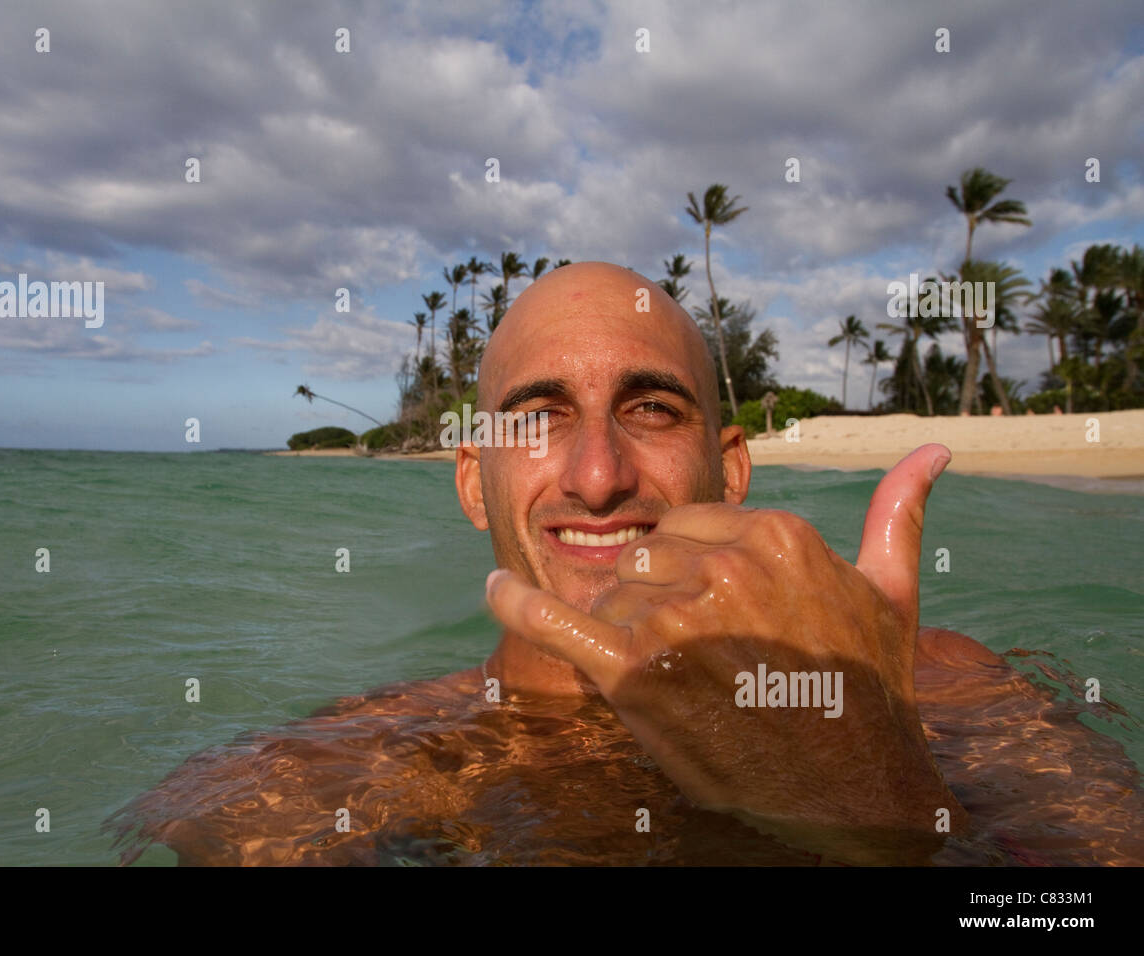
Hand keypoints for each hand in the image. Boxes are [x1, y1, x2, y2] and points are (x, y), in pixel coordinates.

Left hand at [485, 444, 963, 841]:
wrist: (854, 789)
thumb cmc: (872, 691)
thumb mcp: (891, 593)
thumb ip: (898, 513)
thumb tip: (933, 452)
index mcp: (771, 535)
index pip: (688, 528)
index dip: (690, 570)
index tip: (711, 611)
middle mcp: (719, 565)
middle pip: (644, 560)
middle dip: (655, 599)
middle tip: (696, 655)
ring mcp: (674, 618)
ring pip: (611, 598)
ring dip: (625, 632)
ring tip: (675, 678)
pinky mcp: (635, 673)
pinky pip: (555, 622)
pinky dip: (515, 605)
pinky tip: (493, 588)